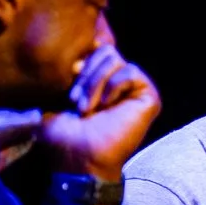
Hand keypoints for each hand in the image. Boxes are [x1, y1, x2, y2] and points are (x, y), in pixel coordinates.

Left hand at [38, 44, 163, 185]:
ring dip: (95, 83)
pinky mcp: (149, 97)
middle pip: (104, 51)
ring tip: (87, 108)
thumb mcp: (56, 96)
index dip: (81, 61)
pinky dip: (113, 86)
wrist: (79, 158)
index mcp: (99, 81)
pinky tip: (106, 106)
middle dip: (86, 75)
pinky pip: (131, 71)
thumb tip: (85, 46)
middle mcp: (118, 83)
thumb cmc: (64, 135)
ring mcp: (134, 90)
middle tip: (76, 103)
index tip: (68, 82)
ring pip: (114, 58)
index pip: (94, 49)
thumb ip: (70, 70)